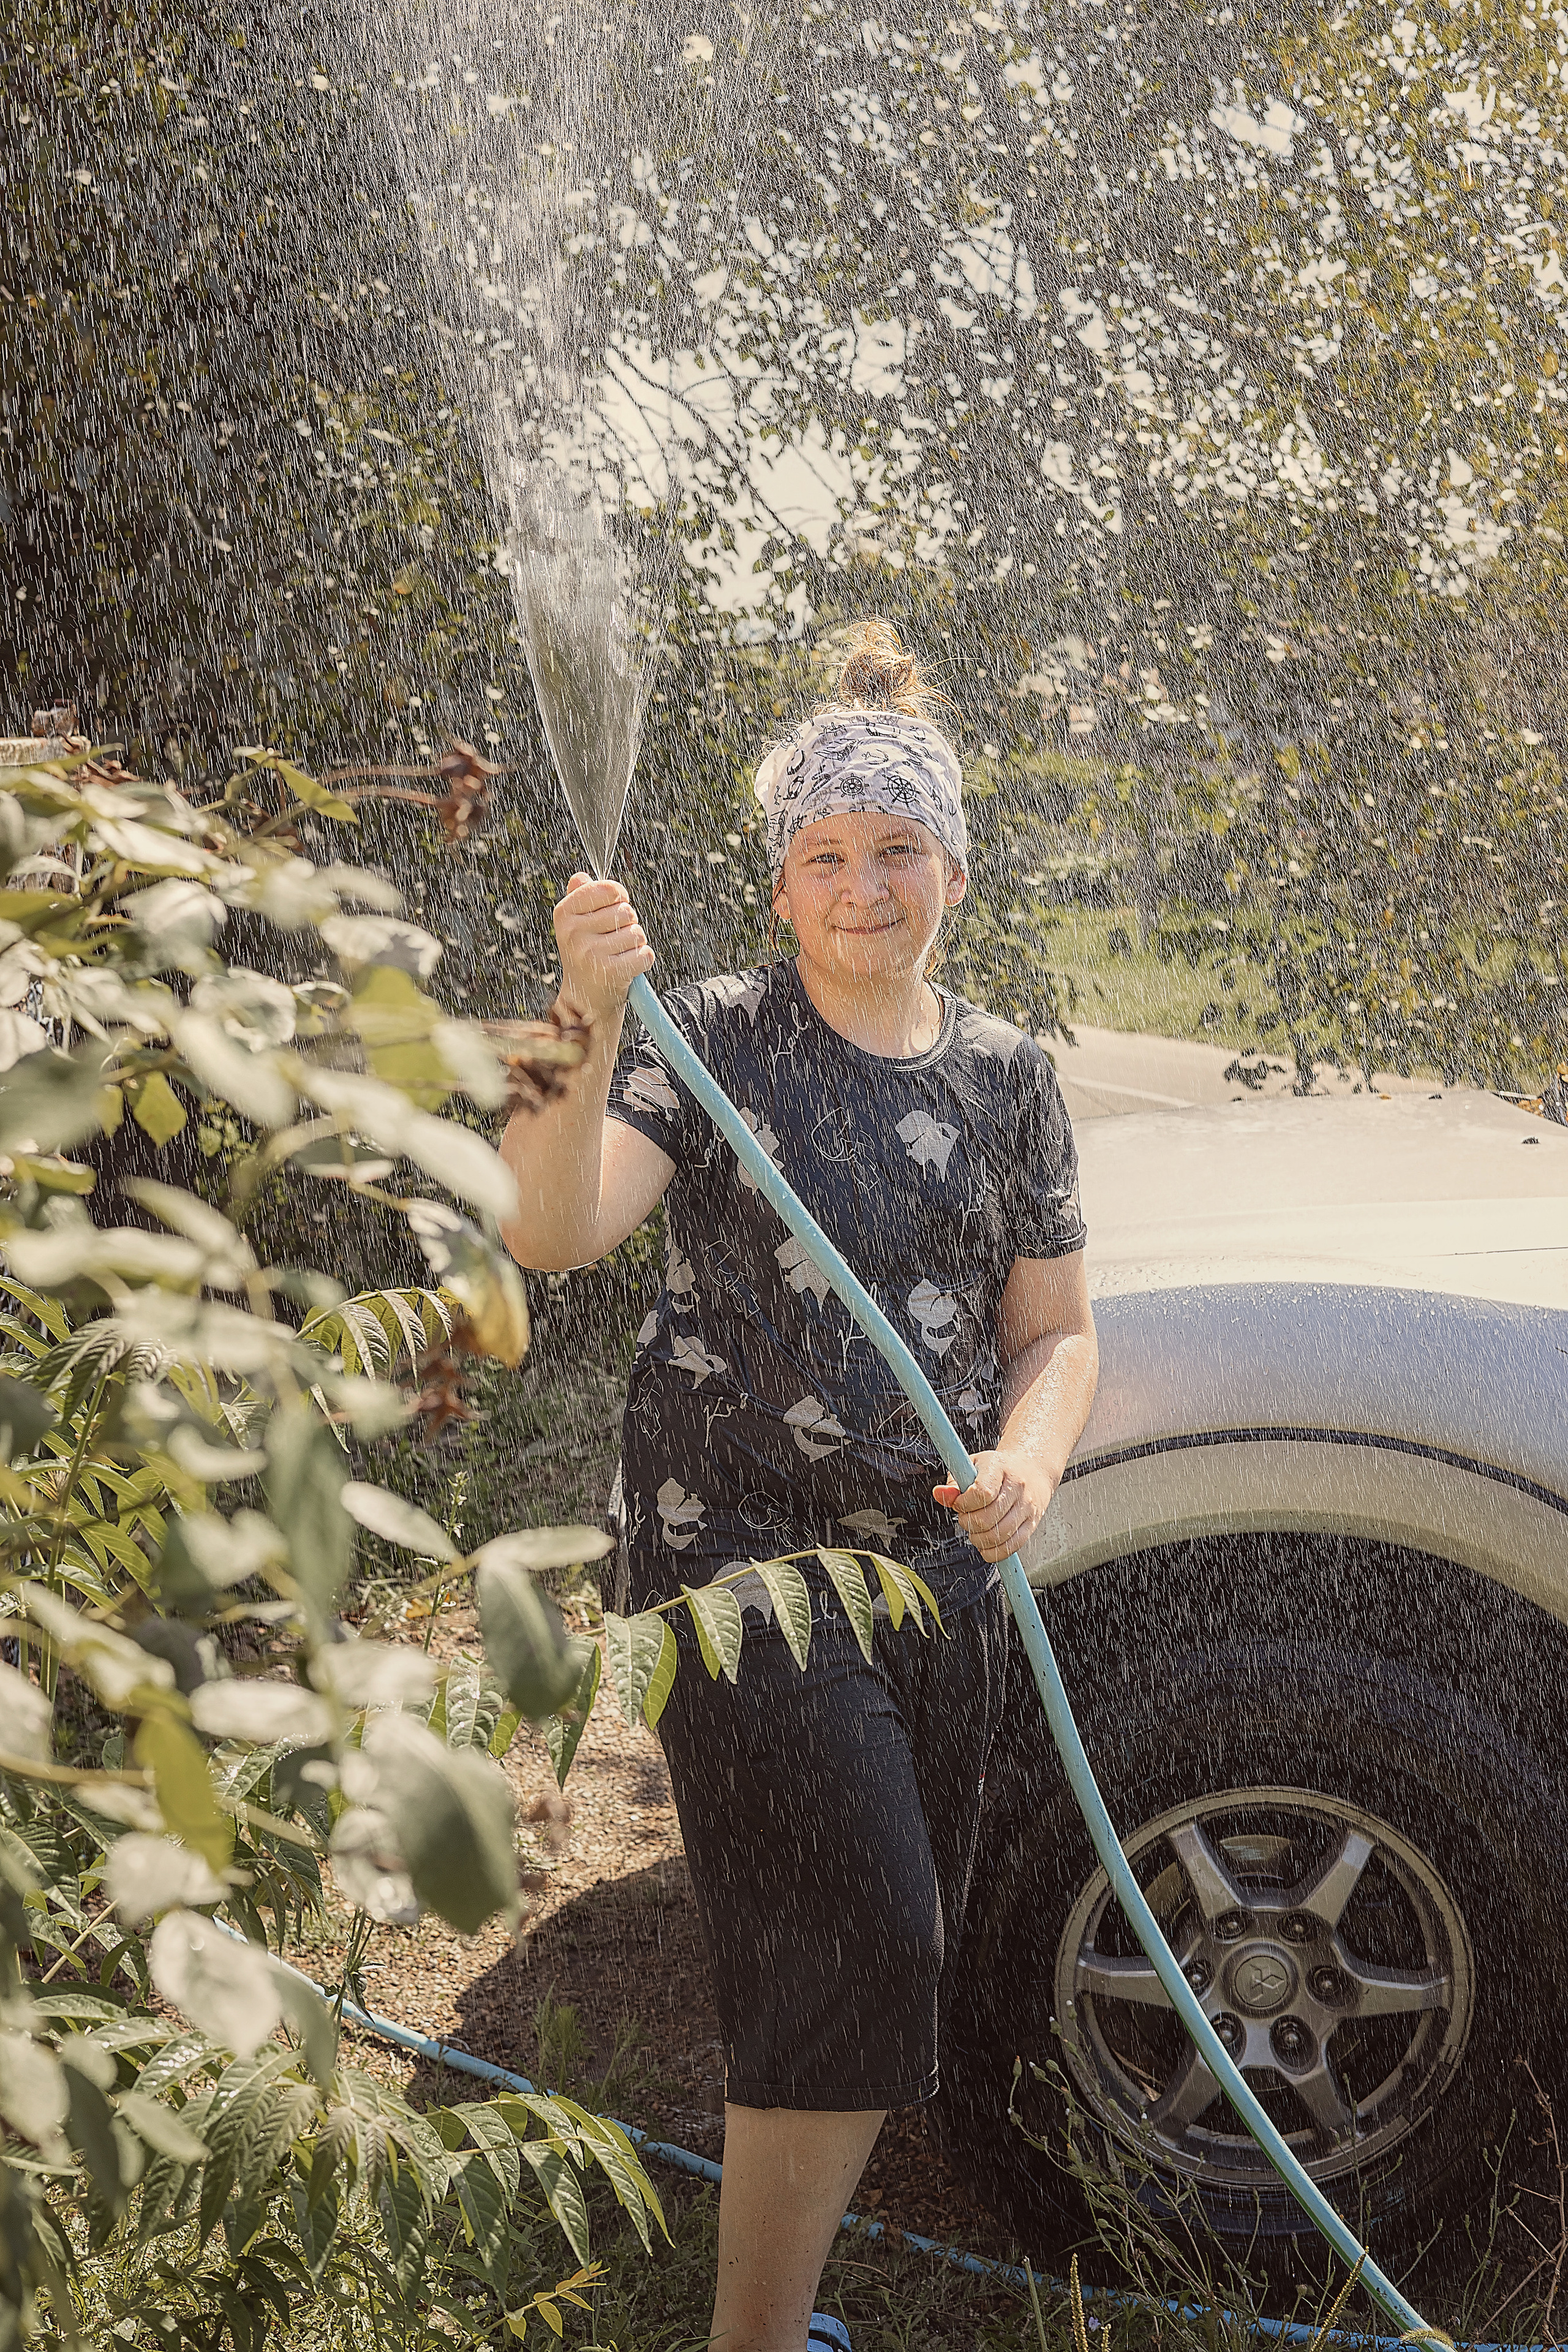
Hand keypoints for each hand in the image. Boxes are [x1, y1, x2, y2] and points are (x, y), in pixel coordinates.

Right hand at [552, 873, 654, 1024]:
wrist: (586, 1000)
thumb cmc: (586, 955)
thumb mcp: (576, 926)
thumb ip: (580, 898)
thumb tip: (580, 876)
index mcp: (564, 914)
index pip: (608, 889)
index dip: (619, 897)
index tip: (614, 908)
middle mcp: (574, 933)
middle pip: (626, 911)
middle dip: (627, 924)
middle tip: (612, 941)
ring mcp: (591, 954)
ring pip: (637, 933)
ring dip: (634, 944)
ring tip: (617, 956)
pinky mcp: (612, 972)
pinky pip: (645, 954)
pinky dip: (643, 960)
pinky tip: (627, 968)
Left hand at [933, 1448, 1055, 1563]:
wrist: (1031, 1469)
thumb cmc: (998, 1469)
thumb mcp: (973, 1466)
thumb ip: (954, 1483)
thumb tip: (940, 1494)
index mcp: (999, 1469)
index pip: (982, 1494)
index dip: (964, 1504)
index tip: (958, 1504)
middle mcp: (1016, 1488)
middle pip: (987, 1519)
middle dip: (968, 1523)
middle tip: (965, 1517)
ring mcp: (1026, 1507)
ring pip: (999, 1536)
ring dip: (979, 1539)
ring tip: (975, 1528)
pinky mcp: (1032, 1524)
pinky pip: (1012, 1546)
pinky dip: (994, 1551)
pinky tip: (986, 1542)